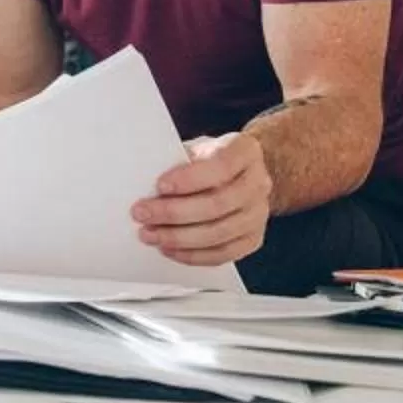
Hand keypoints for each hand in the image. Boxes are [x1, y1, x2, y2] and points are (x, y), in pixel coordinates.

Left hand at [134, 134, 273, 266]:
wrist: (240, 174)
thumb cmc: (212, 159)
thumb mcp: (197, 148)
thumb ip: (180, 162)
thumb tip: (146, 185)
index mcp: (246, 151)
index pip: (221, 166)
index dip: (189, 179)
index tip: (160, 186)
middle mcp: (258, 183)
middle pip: (218, 204)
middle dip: (174, 212)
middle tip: (143, 214)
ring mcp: (259, 213)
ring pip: (219, 233)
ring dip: (179, 238)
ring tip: (151, 235)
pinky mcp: (253, 238)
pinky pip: (223, 254)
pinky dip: (192, 255)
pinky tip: (170, 249)